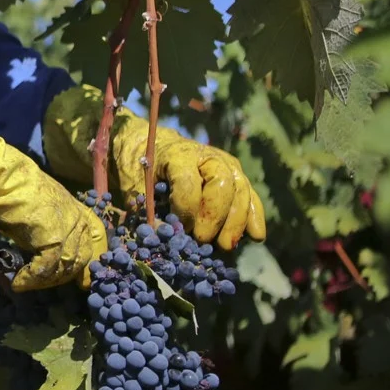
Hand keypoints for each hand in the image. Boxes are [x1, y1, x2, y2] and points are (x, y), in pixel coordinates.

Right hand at [0, 85, 107, 289]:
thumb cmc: (7, 185)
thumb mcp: (34, 205)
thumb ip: (45, 225)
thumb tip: (39, 246)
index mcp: (74, 205)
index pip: (97, 234)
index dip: (93, 255)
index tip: (84, 277)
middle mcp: (75, 216)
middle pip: (81, 256)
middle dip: (65, 275)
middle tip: (45, 284)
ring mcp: (67, 226)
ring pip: (65, 266)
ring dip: (44, 280)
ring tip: (25, 283)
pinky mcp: (53, 237)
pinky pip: (46, 268)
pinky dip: (31, 278)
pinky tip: (18, 282)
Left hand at [46, 85, 265, 250]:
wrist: (151, 143)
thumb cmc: (139, 164)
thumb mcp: (133, 181)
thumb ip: (144, 205)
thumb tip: (158, 236)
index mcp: (177, 155)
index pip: (188, 182)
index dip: (186, 209)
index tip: (179, 229)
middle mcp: (207, 156)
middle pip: (221, 186)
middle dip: (214, 217)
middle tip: (205, 241)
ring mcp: (225, 164)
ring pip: (240, 191)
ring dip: (236, 222)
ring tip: (226, 246)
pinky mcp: (236, 175)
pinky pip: (250, 196)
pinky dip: (254, 216)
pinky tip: (255, 237)